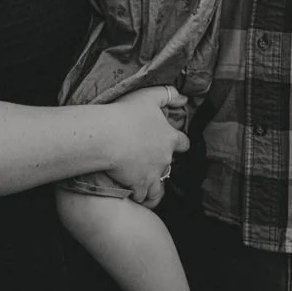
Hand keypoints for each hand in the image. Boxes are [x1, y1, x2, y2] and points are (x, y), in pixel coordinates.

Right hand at [103, 85, 188, 204]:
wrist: (107, 136)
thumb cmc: (126, 114)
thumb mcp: (149, 96)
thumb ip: (168, 94)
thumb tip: (184, 99)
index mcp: (169, 138)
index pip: (183, 143)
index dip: (178, 143)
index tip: (171, 143)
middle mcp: (164, 158)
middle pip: (168, 165)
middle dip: (160, 163)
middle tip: (146, 159)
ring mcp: (153, 174)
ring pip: (158, 187)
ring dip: (152, 185)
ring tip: (142, 183)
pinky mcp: (139, 186)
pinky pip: (143, 196)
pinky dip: (138, 195)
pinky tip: (131, 192)